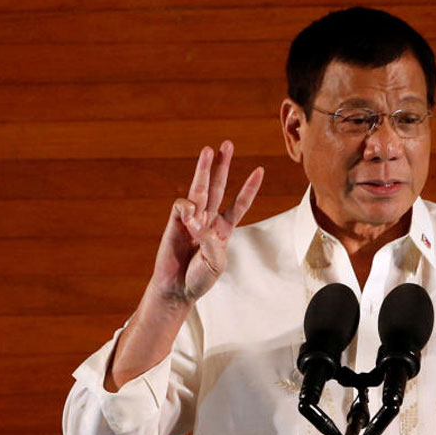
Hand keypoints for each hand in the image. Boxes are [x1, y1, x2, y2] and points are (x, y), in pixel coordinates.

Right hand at [149, 141, 263, 304]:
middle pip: (218, 186)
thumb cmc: (199, 278)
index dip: (249, 188)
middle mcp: (209, 219)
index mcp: (224, 229)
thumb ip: (212, 240)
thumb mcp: (216, 262)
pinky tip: (190, 218)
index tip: (260, 171)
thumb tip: (196, 220)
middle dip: (222, 165)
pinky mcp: (175, 222)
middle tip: (227, 144)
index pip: (239, 203)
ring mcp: (192, 218)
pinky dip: (188, 208)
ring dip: (204, 169)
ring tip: (208, 149)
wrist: (177, 290)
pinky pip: (183, 205)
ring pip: (200, 188)